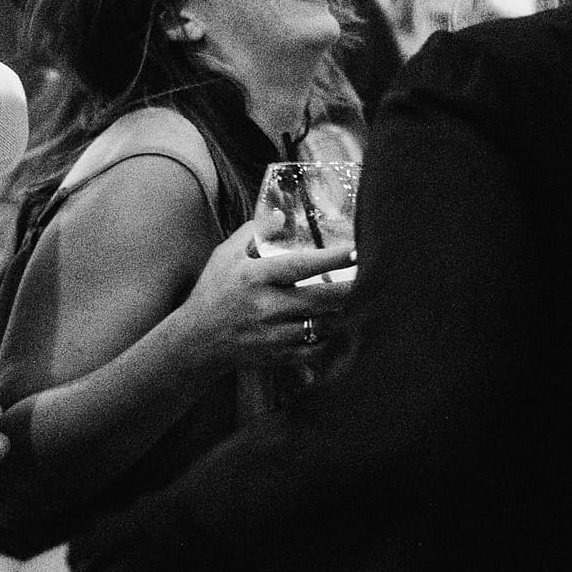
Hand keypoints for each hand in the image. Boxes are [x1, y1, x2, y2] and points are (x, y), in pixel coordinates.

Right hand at [183, 219, 355, 367]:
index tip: (356, 250)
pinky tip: (347, 328)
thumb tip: (282, 214)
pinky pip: (318, 351)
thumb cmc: (214, 291)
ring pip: (323, 327)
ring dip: (346, 315)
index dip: (330, 259)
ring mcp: (274, 335)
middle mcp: (266, 308)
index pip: (298, 266)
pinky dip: (335, 340)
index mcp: (254, 278)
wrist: (197, 341)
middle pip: (319, 300)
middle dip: (350, 290)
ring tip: (367, 301)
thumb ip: (254, 231)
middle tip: (374, 279)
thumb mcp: (226, 255)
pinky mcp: (280, 356)